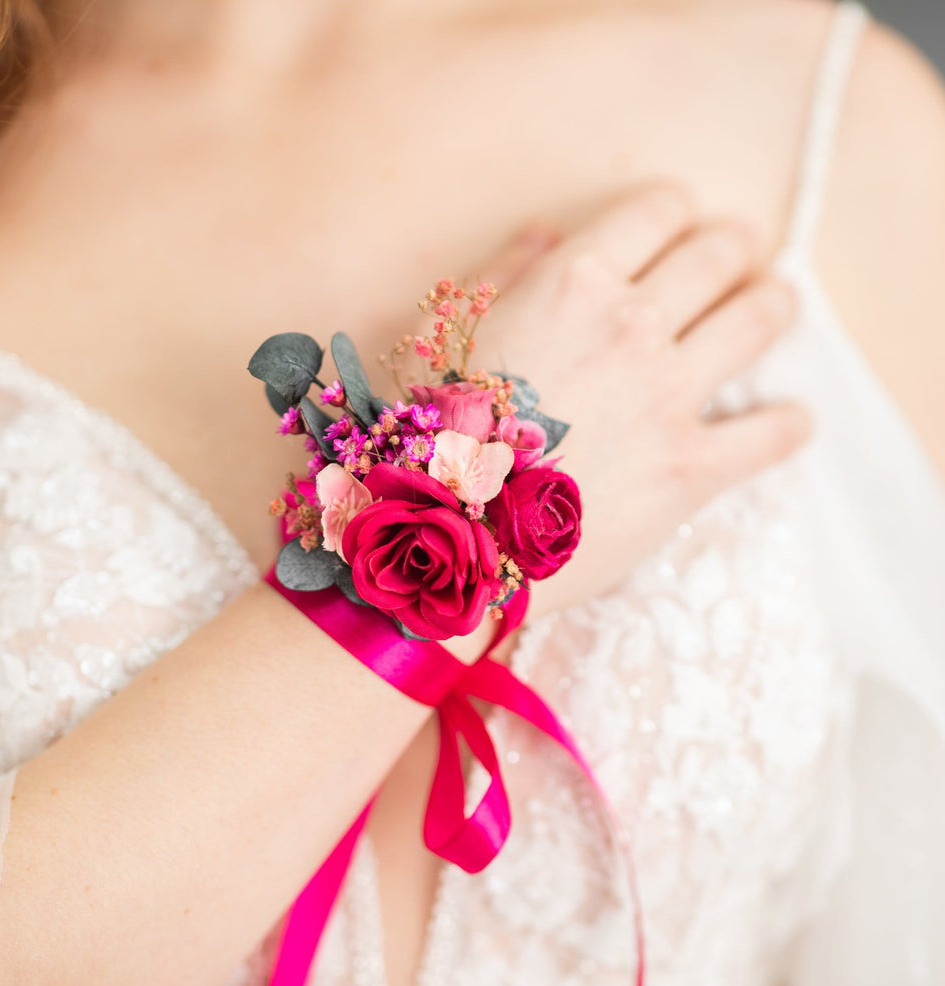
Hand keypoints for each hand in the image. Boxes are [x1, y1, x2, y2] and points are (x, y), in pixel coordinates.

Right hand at [471, 184, 808, 608]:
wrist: (451, 539)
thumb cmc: (432, 435)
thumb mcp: (441, 335)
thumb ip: (501, 275)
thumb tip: (547, 234)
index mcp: (573, 284)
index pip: (655, 211)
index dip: (671, 208)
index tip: (676, 220)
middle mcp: (633, 326)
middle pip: (717, 255)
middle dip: (732, 245)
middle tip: (736, 252)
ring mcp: (670, 396)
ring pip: (759, 321)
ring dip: (774, 303)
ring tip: (775, 305)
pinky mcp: (692, 467)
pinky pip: (771, 435)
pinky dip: (788, 424)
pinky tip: (790, 420)